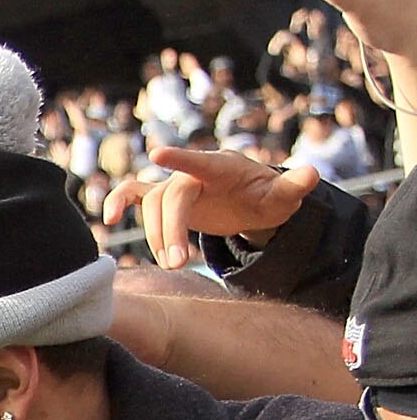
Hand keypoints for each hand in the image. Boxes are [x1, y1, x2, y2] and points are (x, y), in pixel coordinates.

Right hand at [99, 150, 316, 269]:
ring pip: (151, 205)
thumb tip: (312, 173)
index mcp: (222, 167)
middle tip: (179, 264)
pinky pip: (134, 193)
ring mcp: (176, 184)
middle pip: (171, 197)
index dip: (182, 158)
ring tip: (174, 264)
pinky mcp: (163, 198)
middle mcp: (194, 172)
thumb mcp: (284, 197)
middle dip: (172, 231)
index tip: (158, 154)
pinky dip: (117, 202)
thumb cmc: (267, 199)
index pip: (201, 162)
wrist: (251, 202)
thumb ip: (294, 186)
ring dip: (156, 236)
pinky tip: (107, 221)